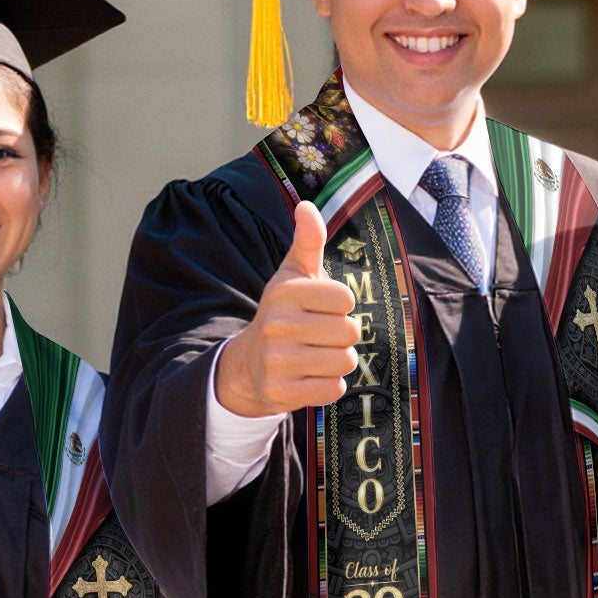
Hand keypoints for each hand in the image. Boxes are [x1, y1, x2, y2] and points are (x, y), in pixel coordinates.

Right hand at [212, 200, 361, 417]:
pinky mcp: (281, 392)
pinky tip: (309, 376)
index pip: (345, 298)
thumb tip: (306, 205)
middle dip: (342, 335)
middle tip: (320, 335)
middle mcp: (278, 324)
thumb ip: (308, 241)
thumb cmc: (283, 313)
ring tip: (315, 355)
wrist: (248, 363)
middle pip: (349, 331)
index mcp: (285, 292)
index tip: (321, 308)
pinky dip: (329, 385)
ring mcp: (278, 361)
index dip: (340, 305)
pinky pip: (333, 390)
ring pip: (345, 361)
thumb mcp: (293, 275)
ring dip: (338, 361)